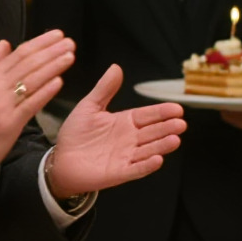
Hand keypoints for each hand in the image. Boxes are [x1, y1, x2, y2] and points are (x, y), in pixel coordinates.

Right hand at [0, 33, 74, 179]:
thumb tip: (3, 45)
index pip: (19, 53)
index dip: (40, 43)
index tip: (56, 36)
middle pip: (28, 63)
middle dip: (51, 51)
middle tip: (69, 42)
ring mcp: (2, 104)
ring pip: (32, 80)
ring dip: (53, 66)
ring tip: (69, 57)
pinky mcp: (9, 123)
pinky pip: (30, 104)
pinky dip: (45, 92)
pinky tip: (58, 82)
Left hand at [47, 64, 188, 194]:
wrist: (60, 160)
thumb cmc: (75, 134)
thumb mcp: (89, 107)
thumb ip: (104, 89)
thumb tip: (116, 67)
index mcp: (125, 122)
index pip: (148, 115)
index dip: (162, 112)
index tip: (177, 108)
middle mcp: (130, 139)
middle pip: (153, 132)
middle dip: (167, 128)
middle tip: (180, 124)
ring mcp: (126, 156)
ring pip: (149, 150)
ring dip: (162, 146)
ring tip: (175, 140)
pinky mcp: (119, 173)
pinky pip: (136, 169)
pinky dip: (147, 166)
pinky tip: (157, 160)